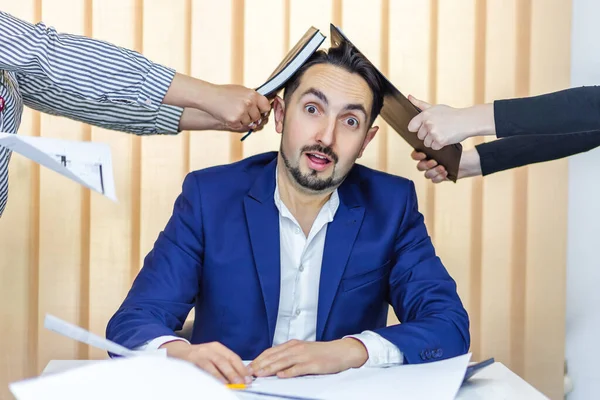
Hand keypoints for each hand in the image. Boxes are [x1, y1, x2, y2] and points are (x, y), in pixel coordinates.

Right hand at [160, 340, 251, 384]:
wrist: (175, 351)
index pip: (233, 357)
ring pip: (217, 363)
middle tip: (243, 383)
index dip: (241, 368)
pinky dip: (212, 376)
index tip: (248, 378)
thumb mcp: (210, 356)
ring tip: (233, 384)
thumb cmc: (195, 357)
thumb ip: (222, 364)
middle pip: (226, 360)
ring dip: (226, 375)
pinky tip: (217, 382)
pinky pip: (204, 368)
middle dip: (236, 373)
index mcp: (217, 347)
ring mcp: (201, 352)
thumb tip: (238, 377)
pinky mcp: (192, 358)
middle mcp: (210, 348)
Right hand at [200, 83, 271, 131]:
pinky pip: (240, 126)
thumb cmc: (225, 93)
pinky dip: (235, 123)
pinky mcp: (234, 120)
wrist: (209, 96)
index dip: (263, 110)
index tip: (260, 110)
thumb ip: (254, 97)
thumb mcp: (242, 90)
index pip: (266, 107)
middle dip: (251, 116)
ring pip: (250, 123)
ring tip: (233, 111)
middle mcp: (249, 103)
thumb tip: (266, 105)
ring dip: (243, 120)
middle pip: (258, 117)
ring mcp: (242, 112)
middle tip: (241, 110)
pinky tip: (229, 115)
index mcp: (253, 94)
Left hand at [249, 338, 367, 378]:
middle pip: (274, 356)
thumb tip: (273, 364)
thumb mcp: (302, 350)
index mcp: (292, 344)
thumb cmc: (321, 352)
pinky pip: (298, 368)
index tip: (249, 366)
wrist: (340, 351)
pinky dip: (288, 372)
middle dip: (260, 364)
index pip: (271, 351)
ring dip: (270, 368)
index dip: (259, 359)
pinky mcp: (312, 364)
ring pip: (283, 362)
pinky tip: (281, 376)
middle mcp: (296, 348)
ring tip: (260, 374)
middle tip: (249, 371)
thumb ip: (288, 355)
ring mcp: (304, 356)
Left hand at [407, 95, 494, 149]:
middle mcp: (428, 123)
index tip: (426, 127)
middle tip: (439, 128)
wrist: (467, 120)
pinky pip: (434, 147)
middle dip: (428, 135)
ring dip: (434, 141)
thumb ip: (420, 104)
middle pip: (420, 136)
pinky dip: (440, 145)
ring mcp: (433, 132)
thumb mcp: (435, 107)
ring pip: (426, 143)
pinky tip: (446, 137)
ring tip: (443, 132)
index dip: (418, 128)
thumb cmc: (451, 114)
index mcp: (425, 114)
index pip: (411, 127)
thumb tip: (409, 97)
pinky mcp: (440, 140)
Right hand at [410, 148, 481, 182]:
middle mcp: (426, 164)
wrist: (463, 162)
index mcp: (425, 154)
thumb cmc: (453, 152)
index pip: (415, 156)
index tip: (424, 154)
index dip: (417, 156)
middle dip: (426, 165)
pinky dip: (439, 177)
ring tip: (443, 168)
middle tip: (435, 162)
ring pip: (427, 174)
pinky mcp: (437, 178)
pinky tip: (445, 173)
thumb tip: (434, 140)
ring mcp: (431, 172)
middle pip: (420, 167)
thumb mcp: (445, 146)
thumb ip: (437, 145)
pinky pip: (434, 180)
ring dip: (434, 171)